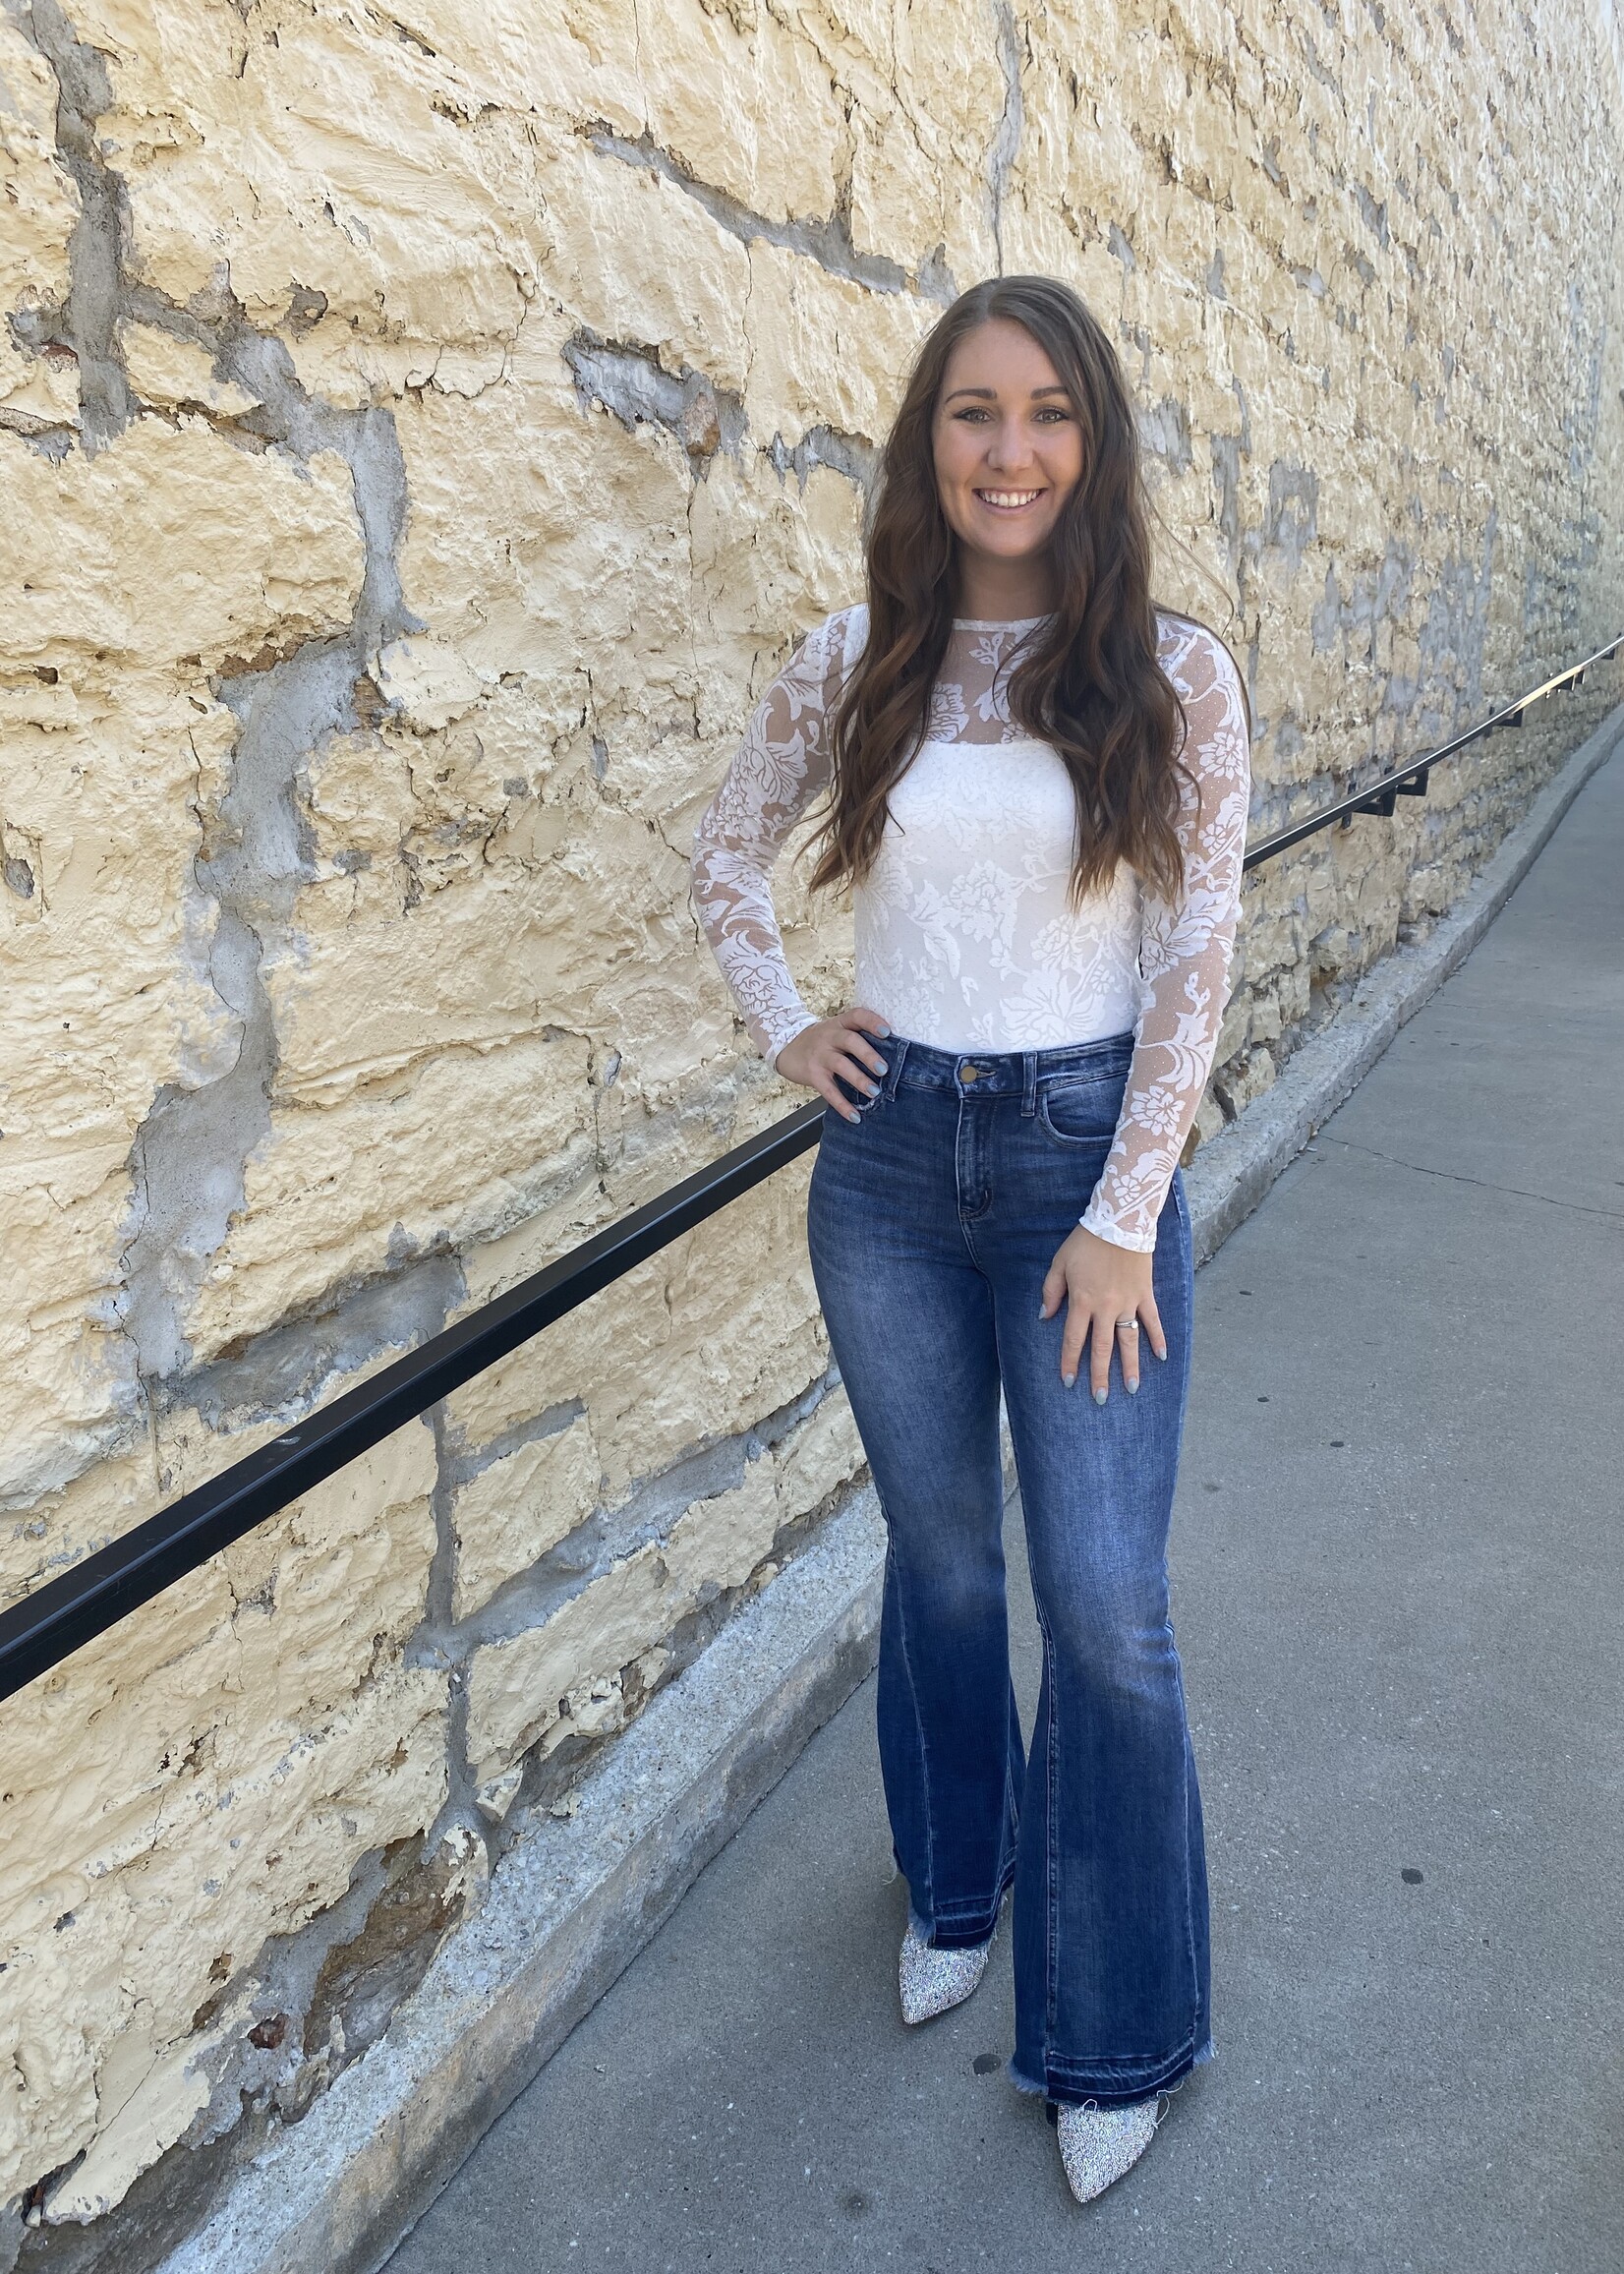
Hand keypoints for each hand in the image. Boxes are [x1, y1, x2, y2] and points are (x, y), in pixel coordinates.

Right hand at [775, 1008, 891, 1119]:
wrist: (787, 1048)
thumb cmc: (822, 1041)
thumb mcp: (836, 1031)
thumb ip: (857, 1037)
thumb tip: (893, 1055)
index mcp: (840, 1023)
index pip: (857, 1015)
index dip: (872, 1022)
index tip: (887, 1032)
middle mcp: (829, 1036)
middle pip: (850, 1040)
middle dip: (869, 1055)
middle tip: (884, 1070)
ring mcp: (820, 1055)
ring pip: (841, 1064)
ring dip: (859, 1079)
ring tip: (874, 1092)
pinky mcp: (813, 1074)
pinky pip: (828, 1090)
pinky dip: (842, 1105)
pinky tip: (855, 1116)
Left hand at [1039, 1223, 1166, 1401]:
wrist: (1119, 1222)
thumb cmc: (1085, 1242)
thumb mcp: (1059, 1263)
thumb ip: (1051, 1291)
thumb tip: (1044, 1317)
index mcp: (1082, 1301)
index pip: (1074, 1339)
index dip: (1071, 1362)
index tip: (1069, 1382)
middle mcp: (1106, 1307)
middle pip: (1102, 1347)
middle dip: (1099, 1375)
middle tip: (1101, 1399)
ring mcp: (1128, 1302)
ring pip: (1129, 1340)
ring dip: (1130, 1366)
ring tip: (1131, 1388)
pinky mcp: (1145, 1294)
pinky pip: (1153, 1320)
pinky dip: (1158, 1338)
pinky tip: (1161, 1357)